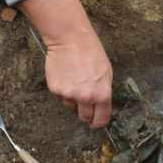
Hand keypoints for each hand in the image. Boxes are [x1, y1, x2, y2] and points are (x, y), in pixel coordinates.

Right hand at [18, 0, 112, 128]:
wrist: (70, 40)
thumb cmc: (91, 53)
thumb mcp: (106, 73)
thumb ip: (103, 92)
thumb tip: (100, 106)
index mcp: (102, 95)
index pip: (101, 119)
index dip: (98, 123)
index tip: (96, 123)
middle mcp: (85, 98)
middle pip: (84, 117)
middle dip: (86, 113)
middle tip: (85, 102)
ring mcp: (69, 95)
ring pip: (71, 106)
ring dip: (73, 99)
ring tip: (75, 80)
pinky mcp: (56, 90)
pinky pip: (61, 96)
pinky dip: (63, 90)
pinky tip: (66, 75)